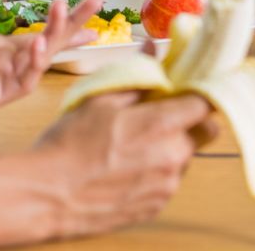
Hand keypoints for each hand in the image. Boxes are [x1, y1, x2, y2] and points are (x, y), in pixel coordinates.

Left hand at [0, 0, 105, 113]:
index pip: (34, 34)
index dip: (59, 22)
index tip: (86, 6)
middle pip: (45, 46)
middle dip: (71, 26)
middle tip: (97, 4)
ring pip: (37, 63)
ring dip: (54, 37)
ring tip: (64, 10)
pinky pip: (19, 83)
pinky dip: (32, 66)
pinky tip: (38, 45)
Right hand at [33, 92, 218, 239]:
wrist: (47, 196)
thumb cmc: (68, 145)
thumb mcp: (99, 100)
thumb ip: (136, 75)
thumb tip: (152, 47)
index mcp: (161, 125)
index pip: (207, 104)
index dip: (200, 94)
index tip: (187, 90)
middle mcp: (172, 157)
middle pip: (203, 132)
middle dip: (188, 121)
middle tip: (158, 117)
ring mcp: (166, 186)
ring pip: (185, 158)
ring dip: (170, 148)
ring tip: (132, 147)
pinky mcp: (156, 207)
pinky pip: (168, 182)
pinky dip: (156, 172)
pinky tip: (126, 169)